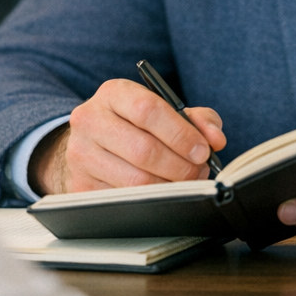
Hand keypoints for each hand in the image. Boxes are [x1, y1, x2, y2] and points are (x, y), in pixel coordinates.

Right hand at [30, 78, 225, 195]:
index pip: (148, 110)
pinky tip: (162, 193)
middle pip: (143, 150)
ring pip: (135, 180)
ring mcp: (80, 155)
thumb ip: (196, 119)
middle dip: (180, 166)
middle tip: (199, 171)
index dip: (180, 133)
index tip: (203, 150)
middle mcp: (90, 120)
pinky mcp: (80, 186)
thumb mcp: (163, 110)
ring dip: (169, 186)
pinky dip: (151, 201)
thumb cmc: (136, 125)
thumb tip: (215, 139)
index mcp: (113, 94)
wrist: (91, 143)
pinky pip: (124, 201)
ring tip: (185, 182)